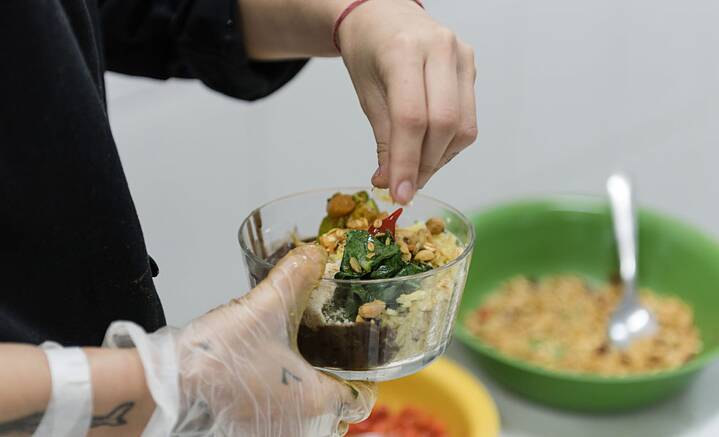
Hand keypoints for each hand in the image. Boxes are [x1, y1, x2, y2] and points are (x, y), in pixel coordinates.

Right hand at [108, 245, 374, 436]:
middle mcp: (300, 430)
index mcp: (316, 401)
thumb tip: (314, 254)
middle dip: (332, 393)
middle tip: (323, 365)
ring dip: (304, 404)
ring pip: (305, 427)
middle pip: (335, 419)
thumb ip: (294, 278)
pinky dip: (277, 414)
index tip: (359, 368)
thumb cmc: (218, 359)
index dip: (363, 382)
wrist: (164, 393)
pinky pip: (276, 429)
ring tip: (290, 375)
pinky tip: (261, 390)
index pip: (360, 401)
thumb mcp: (264, 308)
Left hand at [338, 0, 477, 203]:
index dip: (406, 162)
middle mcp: (440, 49)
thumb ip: (383, 138)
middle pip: (443, 124)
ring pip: (462, 127)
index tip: (398, 193)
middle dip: (424, 165)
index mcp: (404, 50)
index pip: (411, 118)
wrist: (384, 16)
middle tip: (405, 187)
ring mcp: (462, 57)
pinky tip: (429, 148)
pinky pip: (468, 119)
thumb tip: (392, 183)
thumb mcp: (366, 94)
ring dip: (438, 159)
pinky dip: (448, 144)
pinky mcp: (472, 67)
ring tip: (414, 167)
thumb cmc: (369, 51)